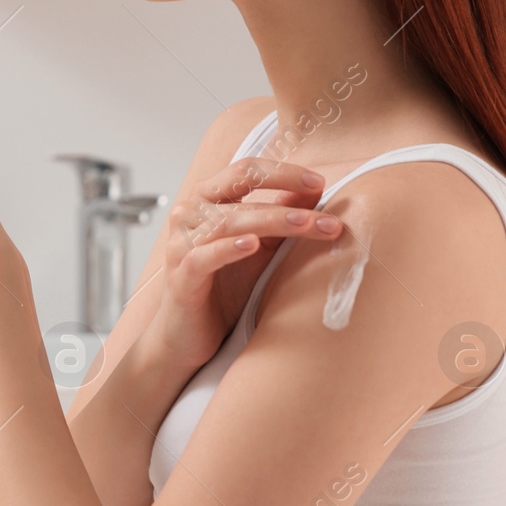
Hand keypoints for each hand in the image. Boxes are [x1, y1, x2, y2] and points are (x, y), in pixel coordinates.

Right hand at [148, 156, 343, 371]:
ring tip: (306, 226)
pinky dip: (229, 248)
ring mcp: (181, 245)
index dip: (282, 172)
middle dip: (286, 199)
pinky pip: (204, 257)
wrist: (187, 335)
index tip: (318, 182)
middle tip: (324, 215)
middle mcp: (189, 215)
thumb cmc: (222, 286)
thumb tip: (315, 189)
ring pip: (227, 222)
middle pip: (239, 191)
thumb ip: (281, 216)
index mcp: (206, 200)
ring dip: (272, 221)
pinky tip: (252, 245)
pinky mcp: (181, 277)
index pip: (244, 170)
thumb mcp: (260, 246)